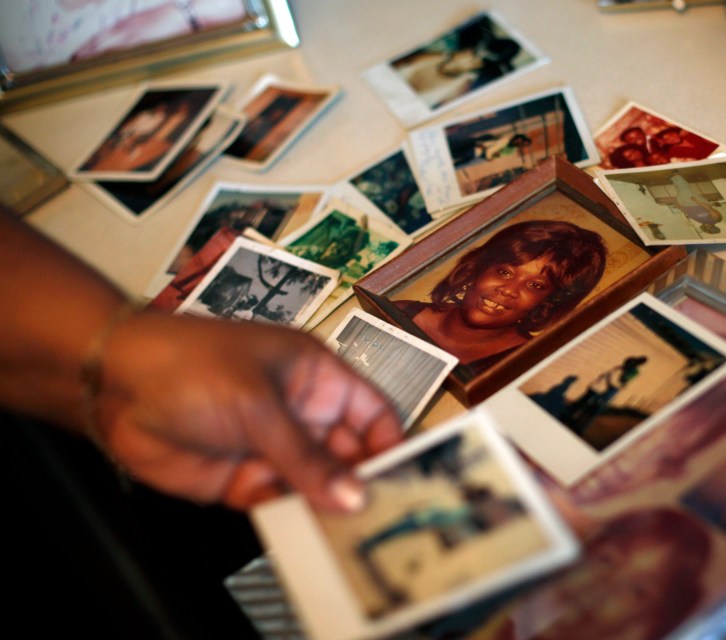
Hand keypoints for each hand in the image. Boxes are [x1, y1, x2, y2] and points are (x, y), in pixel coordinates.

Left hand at [95, 311, 403, 511]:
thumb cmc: (193, 367)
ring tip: (353, 535)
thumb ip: (307, 458)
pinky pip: (282, 504)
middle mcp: (303, 413)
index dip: (390, 444)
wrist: (113, 386)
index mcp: (318, 377)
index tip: (407, 480)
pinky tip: (308, 534)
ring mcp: (274, 448)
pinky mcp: (245, 480)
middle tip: (384, 519)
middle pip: (349, 454)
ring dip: (329, 507)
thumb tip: (356, 496)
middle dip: (364, 483)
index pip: (372, 413)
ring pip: (317, 485)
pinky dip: (293, 519)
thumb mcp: (260, 406)